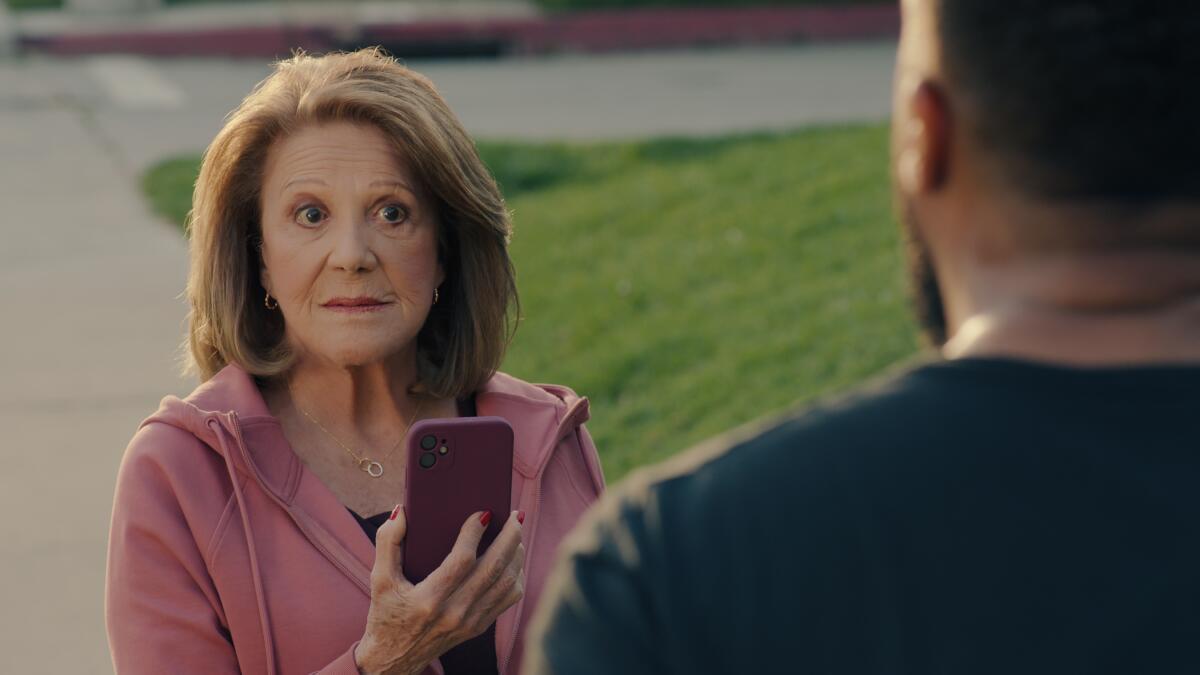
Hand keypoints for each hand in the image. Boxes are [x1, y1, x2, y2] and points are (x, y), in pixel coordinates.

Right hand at [354, 507, 525, 674]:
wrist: (393, 660)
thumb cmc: (386, 615)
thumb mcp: (379, 579)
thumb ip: (387, 542)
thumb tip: (401, 511)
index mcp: (428, 599)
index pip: (462, 561)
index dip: (474, 534)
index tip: (483, 512)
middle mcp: (453, 613)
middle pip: (493, 568)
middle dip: (510, 537)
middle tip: (516, 514)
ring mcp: (470, 622)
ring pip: (507, 583)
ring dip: (516, 554)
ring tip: (516, 531)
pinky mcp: (478, 627)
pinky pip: (508, 599)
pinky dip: (516, 576)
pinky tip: (513, 559)